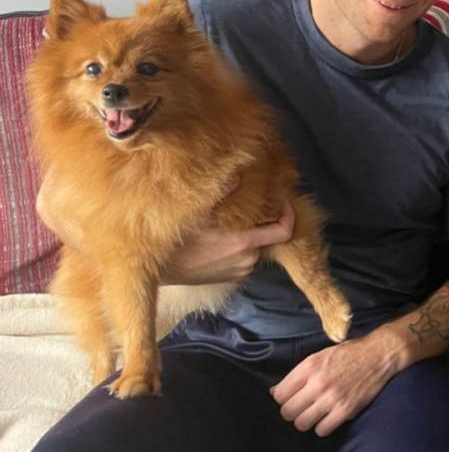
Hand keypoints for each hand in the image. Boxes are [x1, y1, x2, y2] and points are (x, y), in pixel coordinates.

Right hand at [162, 200, 295, 284]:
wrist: (157, 270)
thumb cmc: (176, 241)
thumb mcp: (196, 213)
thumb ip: (221, 192)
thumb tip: (238, 174)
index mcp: (244, 243)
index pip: (284, 231)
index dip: (289, 216)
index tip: (284, 202)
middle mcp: (248, 259)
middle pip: (268, 237)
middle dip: (264, 221)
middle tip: (254, 205)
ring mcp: (241, 270)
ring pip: (256, 247)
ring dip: (251, 234)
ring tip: (235, 220)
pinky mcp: (231, 277)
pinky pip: (244, 258)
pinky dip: (241, 247)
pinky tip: (224, 237)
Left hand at [271, 334, 398, 436]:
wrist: (378, 355)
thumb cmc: (349, 354)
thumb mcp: (319, 356)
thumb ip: (298, 373)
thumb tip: (275, 391)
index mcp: (309, 366)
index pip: (280, 395)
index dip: (283, 399)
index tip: (291, 398)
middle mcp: (318, 382)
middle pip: (288, 412)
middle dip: (292, 412)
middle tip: (301, 408)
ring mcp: (332, 398)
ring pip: (302, 424)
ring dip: (306, 421)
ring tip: (314, 414)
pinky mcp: (345, 410)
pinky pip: (322, 430)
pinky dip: (322, 427)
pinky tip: (327, 417)